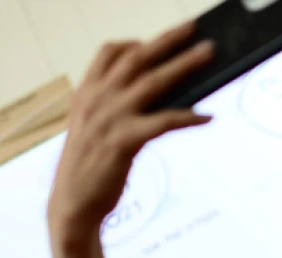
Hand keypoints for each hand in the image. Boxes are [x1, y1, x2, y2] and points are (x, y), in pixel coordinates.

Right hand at [47, 21, 213, 246]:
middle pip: (137, 58)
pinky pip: (163, 122)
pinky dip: (188, 117)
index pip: (109, 53)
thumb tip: (156, 94)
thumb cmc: (89, 169)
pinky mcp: (123, 141)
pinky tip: (208, 117)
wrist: (72, 206)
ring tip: (209, 53)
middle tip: (194, 27)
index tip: (157, 38)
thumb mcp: (94, 130)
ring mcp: (109, 118)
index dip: (135, 42)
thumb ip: (115, 108)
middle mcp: (97, 99)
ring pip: (154, 82)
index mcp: (87, 94)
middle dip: (168, 39)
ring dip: (185, 64)